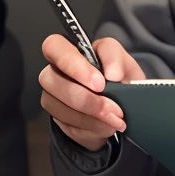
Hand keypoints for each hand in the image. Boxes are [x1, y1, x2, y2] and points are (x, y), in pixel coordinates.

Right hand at [39, 33, 143, 150]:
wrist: (124, 103)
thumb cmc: (118, 75)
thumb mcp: (122, 60)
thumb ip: (115, 57)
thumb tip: (112, 74)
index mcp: (67, 51)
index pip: (53, 46)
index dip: (72, 65)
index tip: (99, 82)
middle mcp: (54, 73)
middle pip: (50, 81)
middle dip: (86, 99)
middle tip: (113, 108)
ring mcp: (52, 98)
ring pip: (57, 107)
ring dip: (91, 118)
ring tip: (115, 120)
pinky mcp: (58, 120)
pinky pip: (68, 127)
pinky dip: (91, 129)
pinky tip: (107, 127)